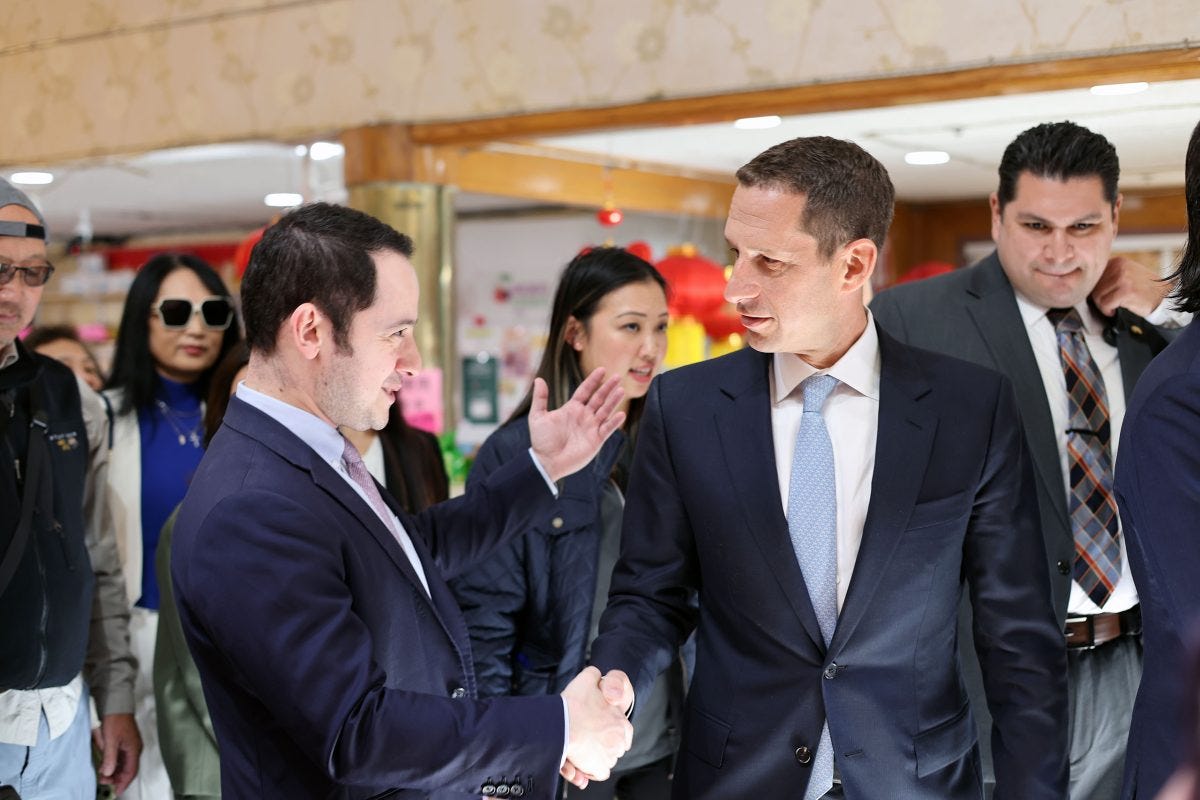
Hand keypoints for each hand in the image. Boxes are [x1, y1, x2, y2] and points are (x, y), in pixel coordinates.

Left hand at [92, 712, 140, 793]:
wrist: (116, 703)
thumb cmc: (115, 720)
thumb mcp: (110, 740)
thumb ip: (110, 757)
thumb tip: (108, 773)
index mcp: (134, 749)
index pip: (131, 771)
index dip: (124, 782)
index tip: (116, 791)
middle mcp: (134, 749)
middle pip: (128, 769)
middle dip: (117, 778)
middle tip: (104, 782)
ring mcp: (130, 745)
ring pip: (124, 764)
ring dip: (115, 771)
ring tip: (102, 775)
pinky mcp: (124, 742)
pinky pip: (121, 758)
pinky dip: (114, 764)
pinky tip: (105, 766)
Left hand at [529, 368, 624, 482]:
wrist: (547, 462)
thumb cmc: (541, 441)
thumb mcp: (538, 417)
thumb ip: (540, 398)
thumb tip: (538, 379)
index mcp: (572, 408)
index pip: (585, 391)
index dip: (593, 380)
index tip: (601, 369)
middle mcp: (584, 416)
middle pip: (598, 398)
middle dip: (607, 388)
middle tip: (617, 377)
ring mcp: (591, 428)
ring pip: (605, 411)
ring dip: (613, 401)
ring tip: (621, 391)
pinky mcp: (596, 440)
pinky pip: (607, 429)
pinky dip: (614, 422)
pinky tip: (621, 414)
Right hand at [560, 666, 632, 787]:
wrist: (561, 725)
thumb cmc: (574, 704)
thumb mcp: (587, 679)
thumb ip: (595, 676)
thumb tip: (599, 677)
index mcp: (623, 723)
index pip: (622, 732)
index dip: (608, 730)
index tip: (595, 729)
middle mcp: (620, 741)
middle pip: (613, 747)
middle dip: (601, 745)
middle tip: (584, 740)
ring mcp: (610, 756)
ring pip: (605, 760)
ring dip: (594, 758)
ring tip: (579, 750)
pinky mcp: (599, 768)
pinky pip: (598, 773)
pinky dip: (590, 771)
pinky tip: (580, 763)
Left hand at [1090, 256, 1168, 316]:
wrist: (1163, 296)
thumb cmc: (1142, 288)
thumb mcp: (1126, 274)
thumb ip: (1109, 276)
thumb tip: (1086, 286)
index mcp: (1117, 262)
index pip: (1093, 277)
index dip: (1095, 290)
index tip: (1102, 296)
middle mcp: (1119, 267)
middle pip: (1093, 287)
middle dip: (1099, 299)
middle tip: (1108, 304)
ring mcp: (1123, 279)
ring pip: (1097, 296)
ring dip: (1103, 306)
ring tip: (1113, 306)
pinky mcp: (1126, 291)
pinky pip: (1105, 304)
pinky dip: (1108, 310)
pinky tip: (1115, 311)